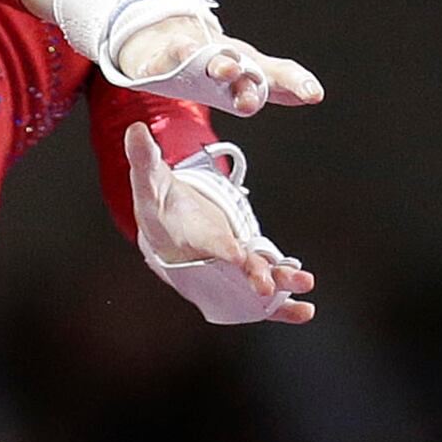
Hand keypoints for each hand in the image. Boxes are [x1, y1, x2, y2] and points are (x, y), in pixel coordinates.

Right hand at [109, 12, 320, 117]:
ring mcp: (193, 55)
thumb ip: (276, 86)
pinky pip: (169, 57)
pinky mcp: (162, 59)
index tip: (314, 94)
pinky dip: (178, 57)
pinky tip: (181, 60)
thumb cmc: (209, 61)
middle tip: (260, 91)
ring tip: (228, 69)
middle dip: (252, 78)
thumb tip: (312, 94)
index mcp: (245, 67)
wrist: (162, 38)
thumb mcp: (243, 76)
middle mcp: (223, 57)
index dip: (294, 82)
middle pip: (242, 67)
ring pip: (208, 59)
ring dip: (220, 63)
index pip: (275, 73)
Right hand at [127, 123, 315, 323]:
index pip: (205, 244)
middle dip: (252, 279)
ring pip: (253, 281)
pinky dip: (282, 305)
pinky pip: (262, 289)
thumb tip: (135, 130)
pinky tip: (305, 311)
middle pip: (232, 272)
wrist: (164, 227)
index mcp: (185, 240)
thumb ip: (145, 159)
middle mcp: (208, 260)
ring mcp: (227, 266)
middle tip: (268, 288)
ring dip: (279, 286)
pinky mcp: (241, 268)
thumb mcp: (149, 180)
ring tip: (304, 284)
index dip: (221, 251)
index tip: (236, 257)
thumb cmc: (158, 203)